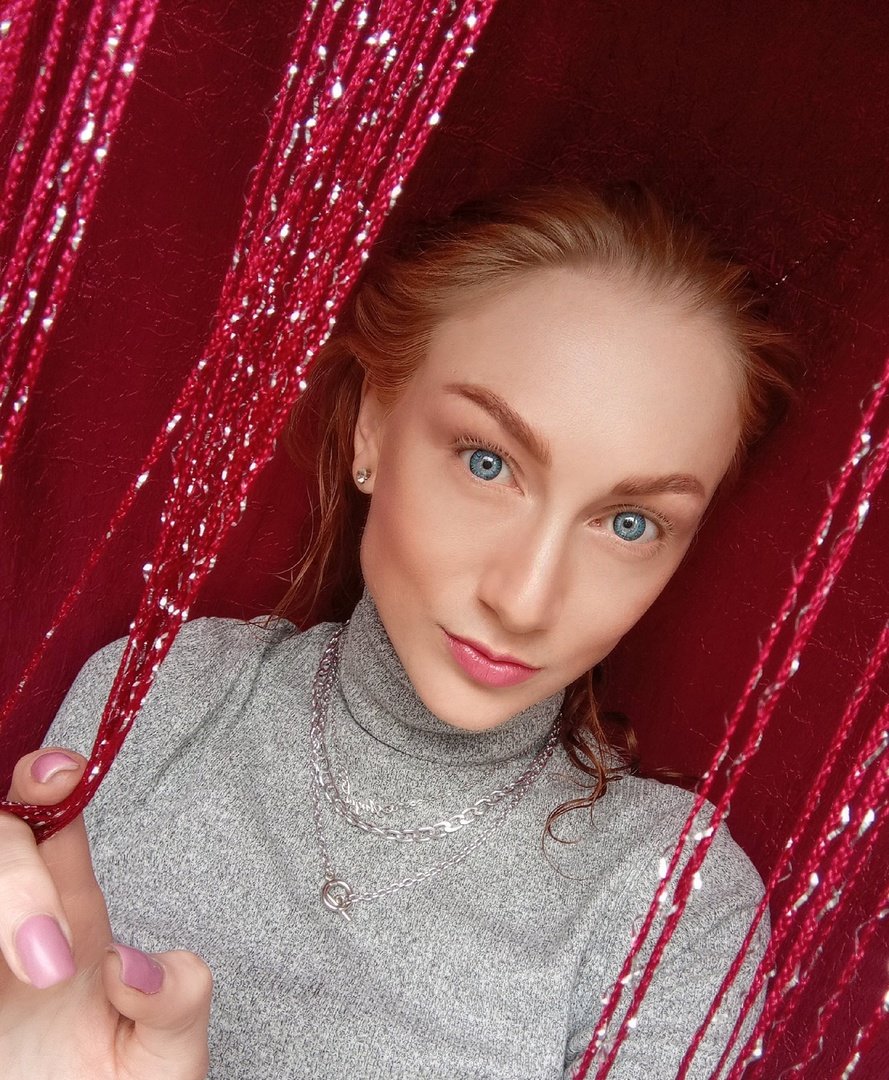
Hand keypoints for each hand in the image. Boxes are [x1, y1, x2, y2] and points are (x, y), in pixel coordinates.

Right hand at [0, 748, 211, 1078]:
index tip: (61, 774)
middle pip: (0, 841)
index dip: (50, 783)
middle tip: (50, 967)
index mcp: (74, 923)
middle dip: (16, 882)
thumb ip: (177, 1003)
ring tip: (37, 981)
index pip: (55, 825)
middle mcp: (14, 928)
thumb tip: (132, 965)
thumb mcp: (167, 1059)